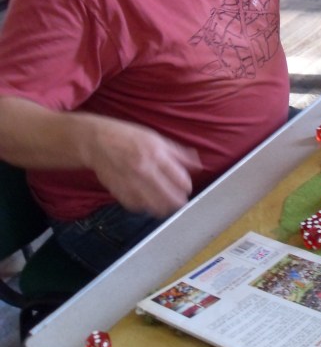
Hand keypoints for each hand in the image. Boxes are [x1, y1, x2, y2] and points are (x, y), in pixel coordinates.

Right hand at [85, 117, 200, 217]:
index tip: (186, 188)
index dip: (186, 186)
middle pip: (170, 197)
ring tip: (167, 206)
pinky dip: (145, 208)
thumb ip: (179, 154)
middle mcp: (145, 170)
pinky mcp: (118, 192)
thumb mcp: (157, 139)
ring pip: (155, 206)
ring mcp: (131, 183)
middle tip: (180, 201)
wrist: (96, 141)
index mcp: (157, 155)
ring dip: (164, 209)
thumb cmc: (128, 137)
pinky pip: (136, 207)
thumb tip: (198, 165)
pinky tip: (148, 204)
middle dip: (179, 201)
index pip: (181, 180)